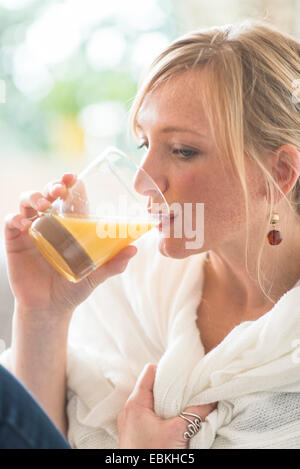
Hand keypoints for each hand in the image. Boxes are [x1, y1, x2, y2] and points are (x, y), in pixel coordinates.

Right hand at [4, 173, 137, 317]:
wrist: (50, 308)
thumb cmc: (73, 287)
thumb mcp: (95, 275)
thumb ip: (113, 264)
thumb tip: (134, 249)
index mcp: (69, 225)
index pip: (69, 198)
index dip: (70, 184)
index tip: (74, 177)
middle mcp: (49, 223)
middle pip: (47, 194)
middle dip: (52, 186)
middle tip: (59, 189)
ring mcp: (31, 231)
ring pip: (27, 202)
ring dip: (34, 198)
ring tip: (44, 206)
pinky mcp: (15, 242)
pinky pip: (10, 223)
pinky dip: (15, 219)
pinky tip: (24, 224)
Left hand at [117, 364, 216, 448]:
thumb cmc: (154, 454)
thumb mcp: (179, 432)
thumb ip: (196, 413)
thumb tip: (211, 400)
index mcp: (136, 403)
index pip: (150, 371)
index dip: (166, 368)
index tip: (182, 371)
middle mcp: (129, 409)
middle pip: (150, 386)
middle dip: (168, 386)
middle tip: (186, 388)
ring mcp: (129, 422)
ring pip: (148, 402)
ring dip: (164, 402)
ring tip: (181, 404)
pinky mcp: (133, 434)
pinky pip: (146, 415)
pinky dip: (159, 414)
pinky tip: (172, 420)